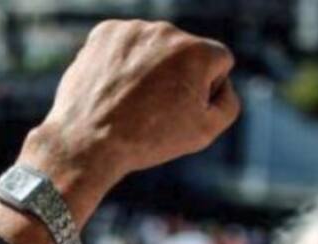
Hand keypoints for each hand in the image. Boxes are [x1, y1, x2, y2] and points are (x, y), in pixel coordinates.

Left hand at [23, 20, 239, 201]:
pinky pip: (127, 45)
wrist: (89, 141)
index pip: (219, 61)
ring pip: (155, 48)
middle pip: (186, 52)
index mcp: (197, 52)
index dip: (208, 90)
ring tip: (132, 101)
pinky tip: (116, 88)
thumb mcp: (205, 131)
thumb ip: (228, 102)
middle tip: (156, 109)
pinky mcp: (105, 32)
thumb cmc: (150, 139)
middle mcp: (167, 32)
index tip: (184, 109)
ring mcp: (133, 29)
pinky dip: (125, 64)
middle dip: (179, 76)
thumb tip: (222, 84)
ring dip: (151, 69)